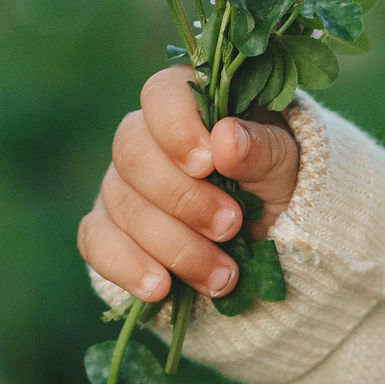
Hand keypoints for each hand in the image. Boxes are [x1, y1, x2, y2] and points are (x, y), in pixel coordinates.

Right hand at [76, 64, 300, 303]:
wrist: (269, 240)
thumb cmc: (278, 184)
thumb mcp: (287, 165)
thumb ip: (263, 149)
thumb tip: (226, 139)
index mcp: (193, 105)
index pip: (162, 94)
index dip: (178, 129)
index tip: (209, 165)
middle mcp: (147, 138)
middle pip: (134, 153)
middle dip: (184, 198)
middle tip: (231, 226)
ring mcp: (122, 184)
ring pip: (123, 204)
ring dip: (174, 245)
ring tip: (224, 275)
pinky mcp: (108, 228)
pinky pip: (97, 242)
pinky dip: (128, 266)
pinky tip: (160, 288)